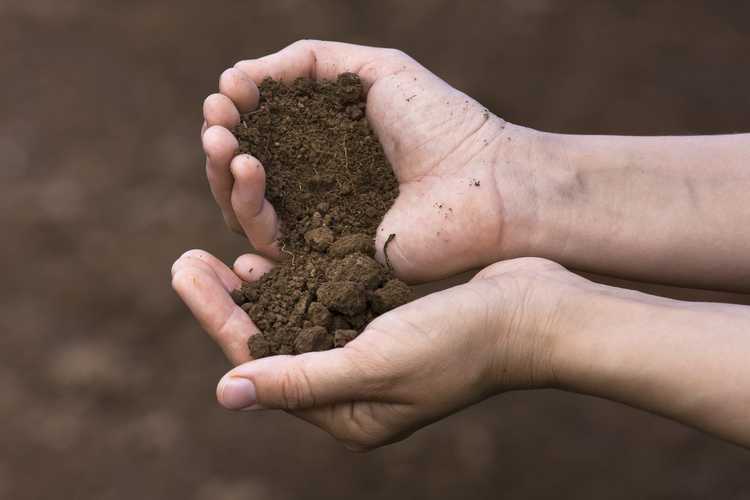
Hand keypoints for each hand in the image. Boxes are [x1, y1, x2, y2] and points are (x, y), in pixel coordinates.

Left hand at [172, 250, 591, 449]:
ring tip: (217, 254)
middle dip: (227, 303)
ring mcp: (367, 353)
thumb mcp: (375, 364)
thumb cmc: (461, 344)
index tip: (185, 270)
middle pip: (272, 343)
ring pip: (295, 319)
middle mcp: (351, 387)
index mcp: (345, 412)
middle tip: (186, 259)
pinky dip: (298, 277)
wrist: (533, 312)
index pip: (263, 366)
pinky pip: (326, 299)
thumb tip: (227, 392)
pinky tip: (271, 253)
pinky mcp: (382, 321)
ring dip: (259, 288)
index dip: (219, 318)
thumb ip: (301, 378)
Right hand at [201, 40, 541, 281]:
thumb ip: (307, 62)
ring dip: (223, 174)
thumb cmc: (442, 123)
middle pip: (243, 174)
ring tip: (225, 142)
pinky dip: (245, 207)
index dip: (236, 113)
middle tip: (215, 121)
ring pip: (245, 209)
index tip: (227, 92)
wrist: (486, 181)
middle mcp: (316, 186)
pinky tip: (245, 169)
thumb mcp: (374, 69)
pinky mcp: (325, 260)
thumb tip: (239, 76)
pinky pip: (269, 242)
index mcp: (325, 144)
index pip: (262, 133)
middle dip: (220, 143)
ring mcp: (319, 225)